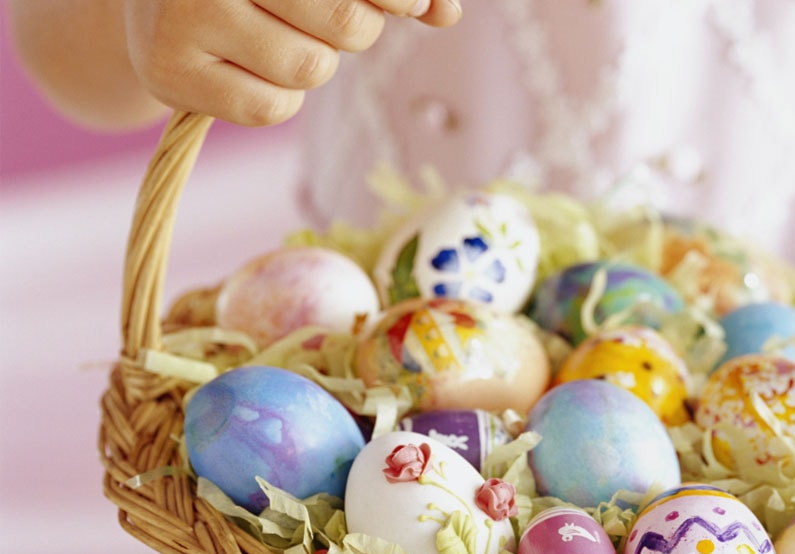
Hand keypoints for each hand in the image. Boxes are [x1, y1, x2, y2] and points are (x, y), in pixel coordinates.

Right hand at [124, 0, 461, 125]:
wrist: (154, 4)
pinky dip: (278, 99)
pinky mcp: (169, 72)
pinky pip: (272, 108)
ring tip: (274, 41)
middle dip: (354, 30)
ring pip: (311, 68)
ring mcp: (181, 14)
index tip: (415, 4)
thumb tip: (446, 10)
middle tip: (322, 22)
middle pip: (346, 22)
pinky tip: (248, 72)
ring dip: (311, 65)